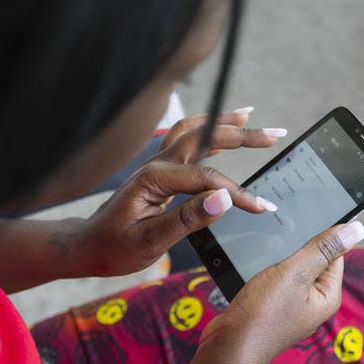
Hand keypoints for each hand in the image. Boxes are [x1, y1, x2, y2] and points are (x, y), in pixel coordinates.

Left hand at [82, 110, 285, 275]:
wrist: (87, 246)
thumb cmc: (114, 248)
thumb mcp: (150, 241)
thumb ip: (186, 219)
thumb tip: (223, 199)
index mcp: (155, 179)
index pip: (207, 178)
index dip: (238, 193)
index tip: (263, 207)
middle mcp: (156, 165)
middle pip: (204, 138)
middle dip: (242, 134)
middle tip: (276, 134)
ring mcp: (156, 165)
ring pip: (193, 132)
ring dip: (223, 123)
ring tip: (251, 116)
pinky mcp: (157, 171)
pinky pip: (185, 142)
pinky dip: (208, 132)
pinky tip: (224, 132)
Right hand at [201, 222, 363, 363]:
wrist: (230, 345)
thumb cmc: (263, 312)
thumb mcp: (294, 273)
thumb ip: (323, 249)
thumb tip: (356, 229)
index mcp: (328, 296)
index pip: (334, 254)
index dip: (318, 237)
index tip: (301, 224)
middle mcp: (314, 303)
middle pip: (313, 262)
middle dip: (296, 249)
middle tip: (279, 239)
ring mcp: (292, 308)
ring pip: (291, 272)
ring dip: (279, 261)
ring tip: (264, 255)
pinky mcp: (272, 310)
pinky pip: (277, 283)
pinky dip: (268, 273)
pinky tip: (256, 271)